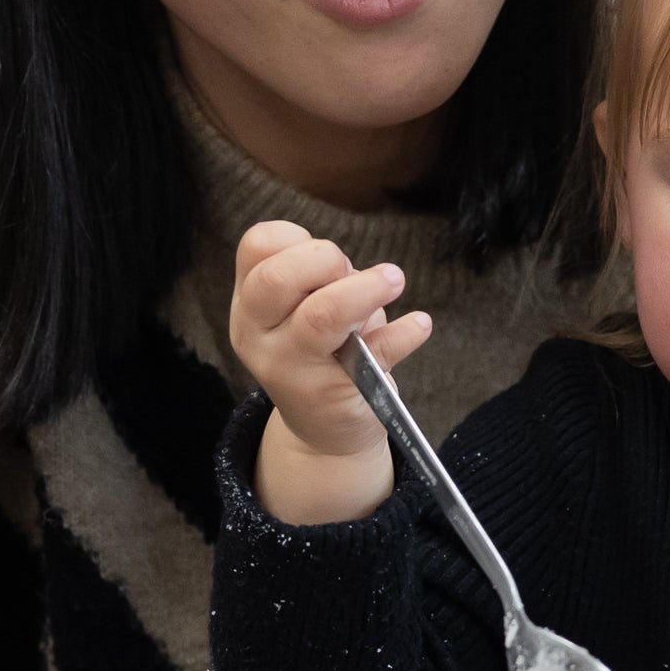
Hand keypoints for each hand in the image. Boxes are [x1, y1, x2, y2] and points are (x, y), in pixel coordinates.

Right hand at [228, 220, 429, 525]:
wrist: (322, 432)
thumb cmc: (318, 352)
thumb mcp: (300, 311)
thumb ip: (316, 280)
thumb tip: (351, 270)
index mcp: (249, 304)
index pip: (257, 246)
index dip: (297, 238)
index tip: (326, 258)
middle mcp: (258, 336)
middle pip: (277, 278)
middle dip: (326, 259)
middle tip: (352, 271)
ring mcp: (292, 370)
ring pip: (321, 316)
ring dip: (365, 289)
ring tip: (394, 280)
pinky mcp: (334, 395)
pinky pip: (375, 355)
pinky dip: (404, 334)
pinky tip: (419, 325)